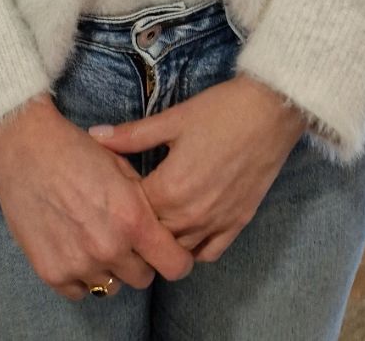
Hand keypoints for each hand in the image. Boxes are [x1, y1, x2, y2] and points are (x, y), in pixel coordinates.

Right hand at [0, 95, 195, 300]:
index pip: (174, 265)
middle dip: (139, 260)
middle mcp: (109, 248)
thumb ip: (144, 203)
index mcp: (133, 219)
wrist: (26, 148)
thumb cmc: (77, 151)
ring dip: (108, 268)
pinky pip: (79, 291)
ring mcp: (79, 264)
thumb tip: (160, 229)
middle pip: (142, 278)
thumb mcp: (123, 167)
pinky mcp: (51, 272)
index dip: (176, 259)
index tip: (169, 252)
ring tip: (93, 238)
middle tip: (124, 238)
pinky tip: (73, 248)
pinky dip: (80, 275)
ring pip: (110, 286)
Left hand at [87, 75, 307, 261]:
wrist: (271, 112)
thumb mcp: (172, 119)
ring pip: (179, 252)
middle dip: (139, 227)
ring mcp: (216, 223)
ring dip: (165, 242)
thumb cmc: (220, 111)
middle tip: (131, 210)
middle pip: (152, 238)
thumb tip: (93, 135)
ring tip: (156, 224)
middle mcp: (190, 216)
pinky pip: (209, 253)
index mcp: (169, 190)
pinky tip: (186, 231)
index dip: (119, 204)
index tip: (114, 192)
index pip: (131, 214)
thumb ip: (131, 135)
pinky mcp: (237, 224)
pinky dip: (195, 249)